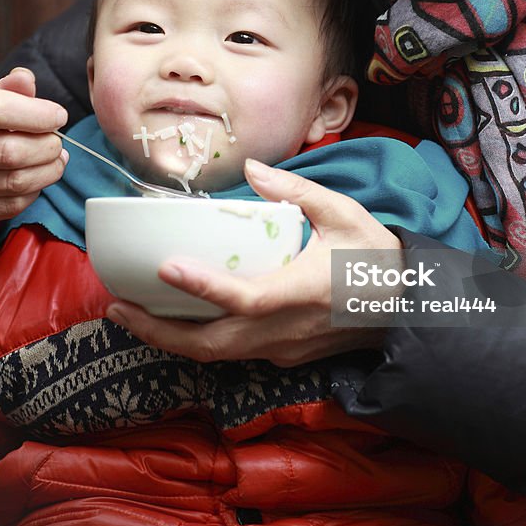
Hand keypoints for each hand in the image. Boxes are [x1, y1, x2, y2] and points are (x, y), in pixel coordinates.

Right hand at [0, 68, 68, 231]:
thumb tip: (25, 79)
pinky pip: (9, 206)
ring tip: (55, 161)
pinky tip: (36, 180)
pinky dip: (32, 193)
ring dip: (47, 172)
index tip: (59, 117)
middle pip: (8, 152)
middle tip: (58, 144)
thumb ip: (12, 89)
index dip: (36, 115)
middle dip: (47, 148)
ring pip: (13, 182)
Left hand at [106, 158, 401, 365]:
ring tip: (130, 314)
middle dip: (159, 331)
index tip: (167, 268)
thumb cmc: (376, 258)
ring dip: (169, 339)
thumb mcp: (344, 214)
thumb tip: (251, 169)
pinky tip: (172, 319)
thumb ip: (297, 191)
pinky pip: (230, 353)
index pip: (246, 298)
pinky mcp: (283, 355)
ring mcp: (283, 349)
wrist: (407, 307)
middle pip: (213, 344)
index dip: (204, 288)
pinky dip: (195, 341)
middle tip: (118, 307)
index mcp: (303, 292)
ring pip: (216, 356)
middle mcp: (287, 330)